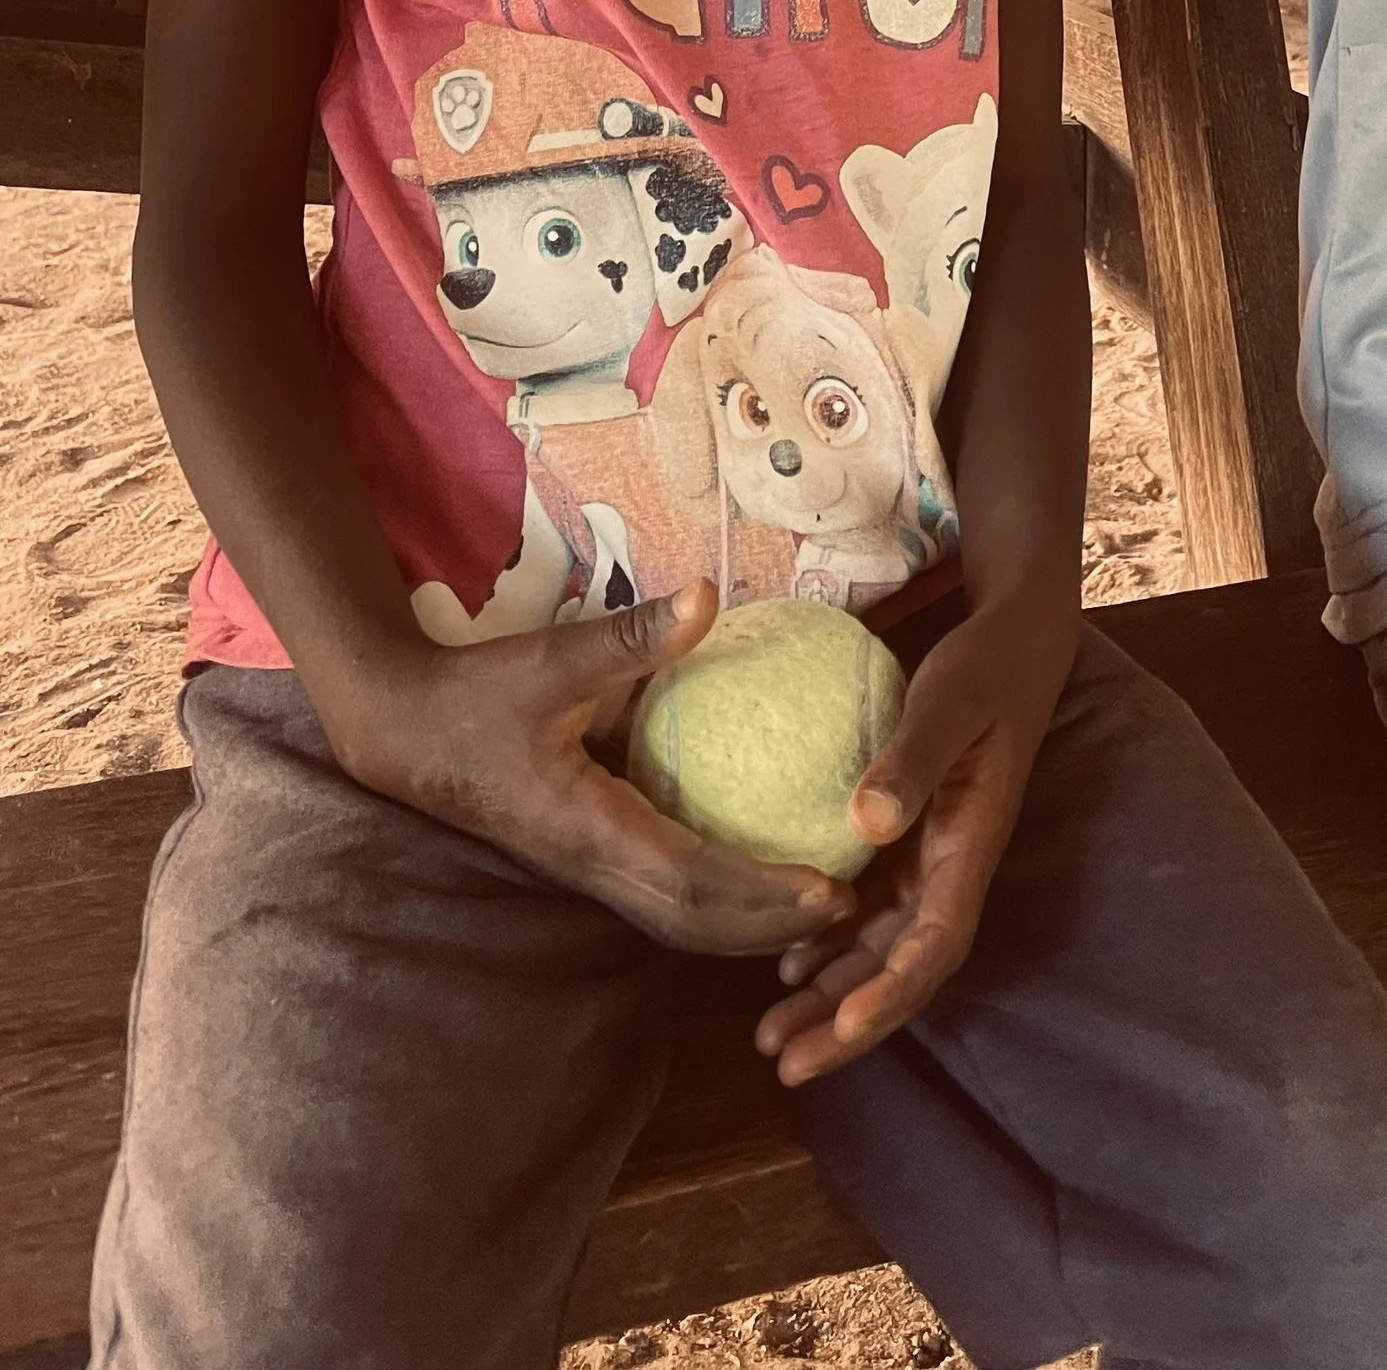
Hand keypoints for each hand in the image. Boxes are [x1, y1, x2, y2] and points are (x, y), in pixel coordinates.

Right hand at [323, 579, 844, 956]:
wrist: (404, 734)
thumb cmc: (475, 697)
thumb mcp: (549, 660)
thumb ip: (629, 636)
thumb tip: (707, 597)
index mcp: (588, 827)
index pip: (690, 880)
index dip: (761, 892)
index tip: (830, 887)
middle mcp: (591, 864)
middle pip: (692, 921)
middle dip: (769, 922)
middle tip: (849, 901)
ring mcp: (586, 868)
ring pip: (675, 919)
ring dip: (744, 922)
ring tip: (815, 903)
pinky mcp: (585, 855)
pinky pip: (659, 893)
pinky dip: (713, 899)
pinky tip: (754, 869)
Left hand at [756, 594, 1075, 1085]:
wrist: (1012, 642)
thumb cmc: (984, 666)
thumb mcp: (950, 699)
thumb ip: (913, 757)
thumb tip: (866, 823)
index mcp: (969, 845)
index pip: (937, 943)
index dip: (894, 993)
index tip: (846, 1029)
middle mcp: (951, 867)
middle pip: (904, 968)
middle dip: (850, 1024)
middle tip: (784, 1065)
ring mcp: (930, 858)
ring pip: (882, 950)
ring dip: (833, 997)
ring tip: (771, 1035)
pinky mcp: (908, 839)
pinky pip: (869, 911)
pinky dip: (832, 946)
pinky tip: (785, 963)